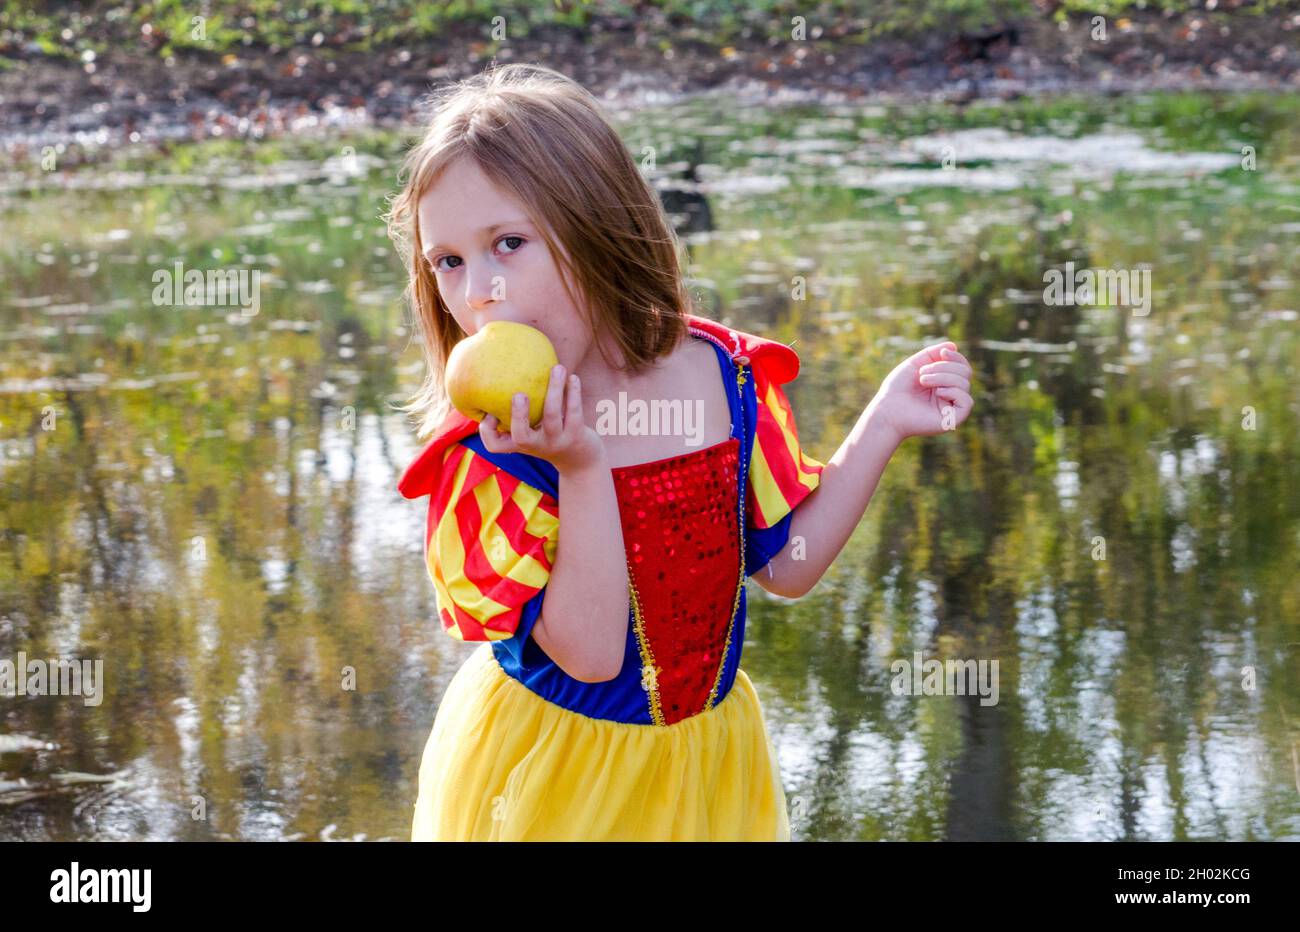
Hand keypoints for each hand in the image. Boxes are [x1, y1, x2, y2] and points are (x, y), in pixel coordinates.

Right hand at [480, 364, 604, 473]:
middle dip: (518, 415)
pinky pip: (574, 411)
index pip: (494, 445)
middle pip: (522, 436)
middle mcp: (536, 446)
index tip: (490, 413)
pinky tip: (573, 377)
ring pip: (552, 415)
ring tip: (557, 368)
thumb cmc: (547, 435)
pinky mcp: (576, 435)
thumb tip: (502, 371)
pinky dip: (573, 392)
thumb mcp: (530, 429)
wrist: (580, 459)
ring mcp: (556, 441)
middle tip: (519, 394)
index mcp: (519, 444)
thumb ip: (516, 411)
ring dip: (555, 389)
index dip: (486, 431)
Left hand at [870, 341, 973, 440]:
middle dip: (945, 367)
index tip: (942, 353)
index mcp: (943, 382)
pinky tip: (938, 393)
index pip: (962, 367)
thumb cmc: (898, 389)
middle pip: (965, 373)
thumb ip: (933, 354)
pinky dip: (954, 392)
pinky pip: (967, 401)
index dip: (957, 357)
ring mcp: (952, 407)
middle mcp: (950, 394)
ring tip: (923, 381)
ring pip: (964, 384)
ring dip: (943, 377)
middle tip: (923, 373)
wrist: (887, 410)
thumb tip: (953, 346)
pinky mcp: (953, 419)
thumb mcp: (915, 364)